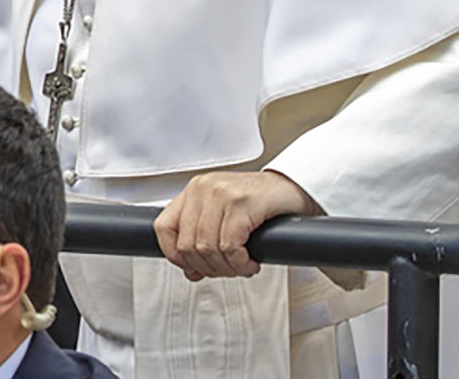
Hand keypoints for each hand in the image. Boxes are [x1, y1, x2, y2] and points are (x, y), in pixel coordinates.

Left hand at [154, 170, 320, 280]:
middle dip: (208, 268)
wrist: (294, 188)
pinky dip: (240, 263)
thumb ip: (203, 238)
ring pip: (207, 248)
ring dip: (227, 268)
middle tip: (227, 270)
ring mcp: (221, 194)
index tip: (192, 268)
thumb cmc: (261, 203)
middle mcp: (202, 189)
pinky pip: (229, 246)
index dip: (175, 256)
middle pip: (187, 244)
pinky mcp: (242, 203)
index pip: (163, 227)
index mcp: (193, 191)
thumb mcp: (224, 216)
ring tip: (242, 267)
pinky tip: (250, 262)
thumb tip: (191, 271)